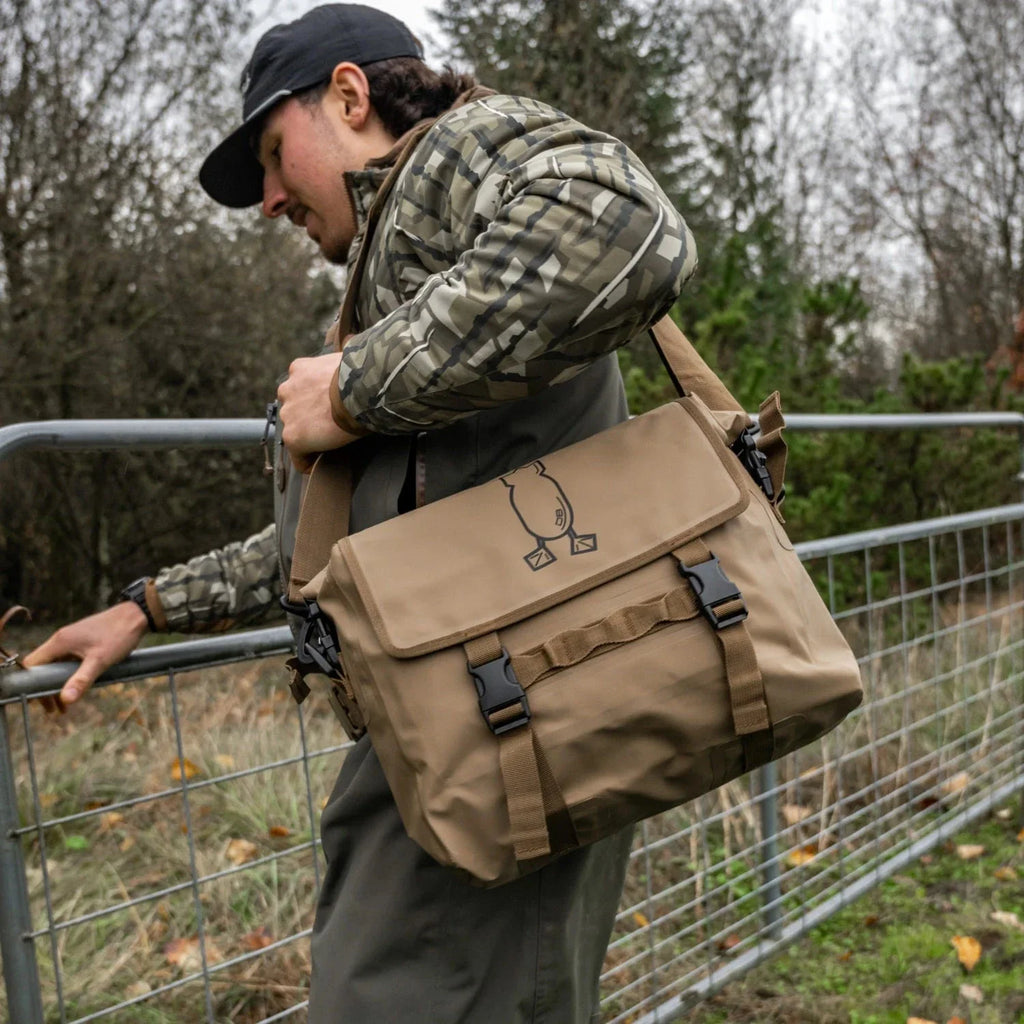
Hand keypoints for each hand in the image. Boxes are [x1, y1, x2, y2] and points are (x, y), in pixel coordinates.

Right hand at [21, 602, 149, 711]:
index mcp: (59, 642)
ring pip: (55, 666)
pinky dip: (68, 676)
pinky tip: (77, 689)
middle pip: (42, 668)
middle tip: (54, 710)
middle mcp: (61, 640)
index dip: (31, 684)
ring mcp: (71, 640)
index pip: (31, 665)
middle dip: (46, 689)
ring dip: (58, 685)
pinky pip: (67, 662)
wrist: (136, 616)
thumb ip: (81, 680)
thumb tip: (65, 700)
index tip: (39, 702)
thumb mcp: (99, 661)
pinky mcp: (81, 642)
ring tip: (64, 706)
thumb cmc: (118, 635)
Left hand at [278, 351, 362, 472]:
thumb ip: (341, 355)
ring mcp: (289, 414)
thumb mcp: (347, 354)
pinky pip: (298, 457)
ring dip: (308, 437)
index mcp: (299, 369)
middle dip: (308, 417)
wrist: (362, 390)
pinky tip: (318, 465)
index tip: (328, 408)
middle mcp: (287, 390)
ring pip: (295, 431)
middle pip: (294, 409)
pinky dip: (307, 462)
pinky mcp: (294, 437)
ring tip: (327, 445)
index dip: (314, 400)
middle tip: (331, 426)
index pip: (300, 388)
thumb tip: (351, 340)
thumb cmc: (362, 373)